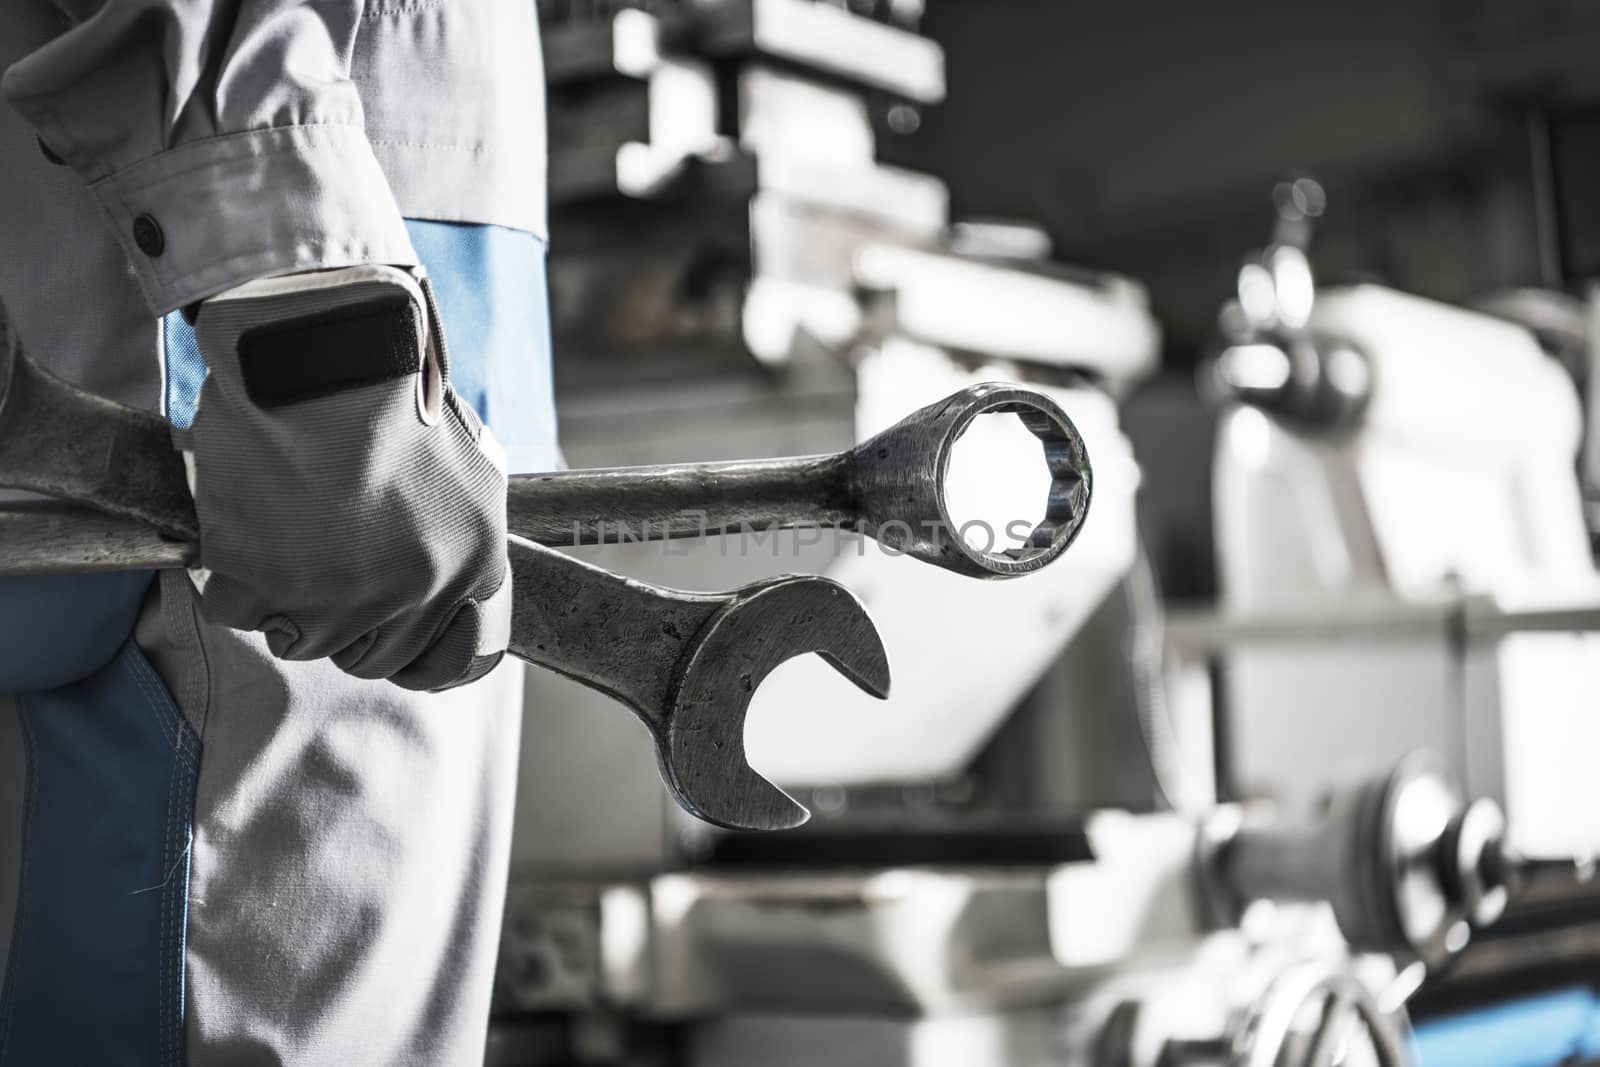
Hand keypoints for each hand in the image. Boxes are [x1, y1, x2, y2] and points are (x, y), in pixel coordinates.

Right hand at [182, 264, 510, 690]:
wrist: (325, 349)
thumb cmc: (391, 393)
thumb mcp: (470, 463)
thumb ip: (464, 536)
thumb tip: (452, 588)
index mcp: (474, 563)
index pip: (465, 658)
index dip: (428, 658)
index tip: (401, 646)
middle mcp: (415, 591)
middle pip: (373, 657)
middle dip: (346, 622)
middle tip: (322, 565)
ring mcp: (340, 594)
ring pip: (301, 640)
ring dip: (285, 598)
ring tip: (285, 530)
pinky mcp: (266, 581)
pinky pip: (238, 610)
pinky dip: (233, 574)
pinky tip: (249, 522)